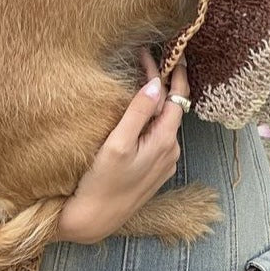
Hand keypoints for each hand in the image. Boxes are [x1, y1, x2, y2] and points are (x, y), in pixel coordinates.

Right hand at [56, 51, 190, 245]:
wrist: (93, 220)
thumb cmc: (100, 182)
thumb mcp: (117, 144)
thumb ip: (138, 113)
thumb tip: (156, 84)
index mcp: (164, 141)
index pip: (176, 98)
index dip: (171, 72)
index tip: (164, 50)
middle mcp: (170, 151)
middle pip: (172, 108)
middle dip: (163, 82)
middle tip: (147, 57)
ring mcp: (163, 162)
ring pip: (164, 122)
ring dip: (156, 100)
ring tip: (142, 77)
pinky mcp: (153, 170)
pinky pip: (158, 135)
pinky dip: (151, 118)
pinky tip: (138, 111)